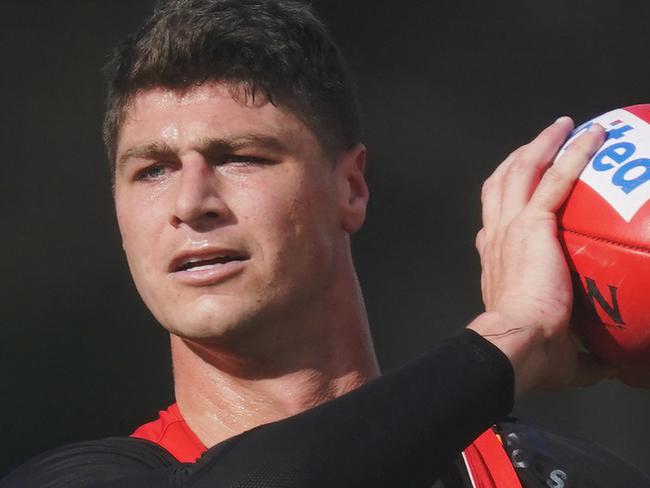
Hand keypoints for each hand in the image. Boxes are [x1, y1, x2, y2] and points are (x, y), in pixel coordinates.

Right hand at [468, 117, 612, 397]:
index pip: (493, 227)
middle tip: (539, 146)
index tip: (517, 202)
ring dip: (540, 146)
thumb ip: (589, 353)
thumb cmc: (532, 351)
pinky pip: (554, 177)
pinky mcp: (532, 223)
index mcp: (496, 263)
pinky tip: (590, 135)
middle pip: (500, 185)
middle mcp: (497, 238)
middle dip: (518, 161)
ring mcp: (511, 227)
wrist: (516, 343)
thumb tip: (620, 368)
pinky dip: (572, 153)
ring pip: (519, 171)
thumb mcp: (561, 350)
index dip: (502, 209)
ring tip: (562, 128)